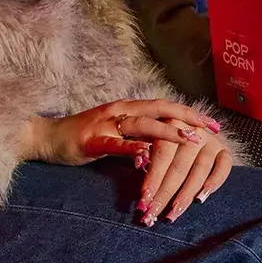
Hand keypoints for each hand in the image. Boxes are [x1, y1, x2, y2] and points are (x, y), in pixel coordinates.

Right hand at [21, 99, 220, 165]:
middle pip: (160, 109)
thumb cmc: (82, 137)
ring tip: (190, 140)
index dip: (190, 113)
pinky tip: (148, 156)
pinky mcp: (92, 140)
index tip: (214, 124)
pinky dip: (133, 149)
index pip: (165, 106)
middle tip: (211, 130)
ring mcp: (105, 124)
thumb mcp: (115, 133)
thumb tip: (166, 145)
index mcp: (127, 108)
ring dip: (168, 131)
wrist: (46, 138)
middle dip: (188, 118)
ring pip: (143, 123)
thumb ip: (138, 135)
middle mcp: (120, 110)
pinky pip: (116, 144)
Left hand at [135, 126, 235, 225]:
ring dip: (186, 194)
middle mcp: (194, 132)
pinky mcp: (225, 150)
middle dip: (165, 193)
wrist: (198, 128)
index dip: (153, 179)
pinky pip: (224, 167)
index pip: (162, 156)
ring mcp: (211, 141)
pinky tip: (202, 198)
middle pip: (179, 167)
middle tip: (154, 213)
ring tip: (174, 212)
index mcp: (172, 124)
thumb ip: (146, 154)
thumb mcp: (154, 139)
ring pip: (199, 170)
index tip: (144, 200)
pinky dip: (214, 182)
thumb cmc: (169, 139)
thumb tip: (140, 174)